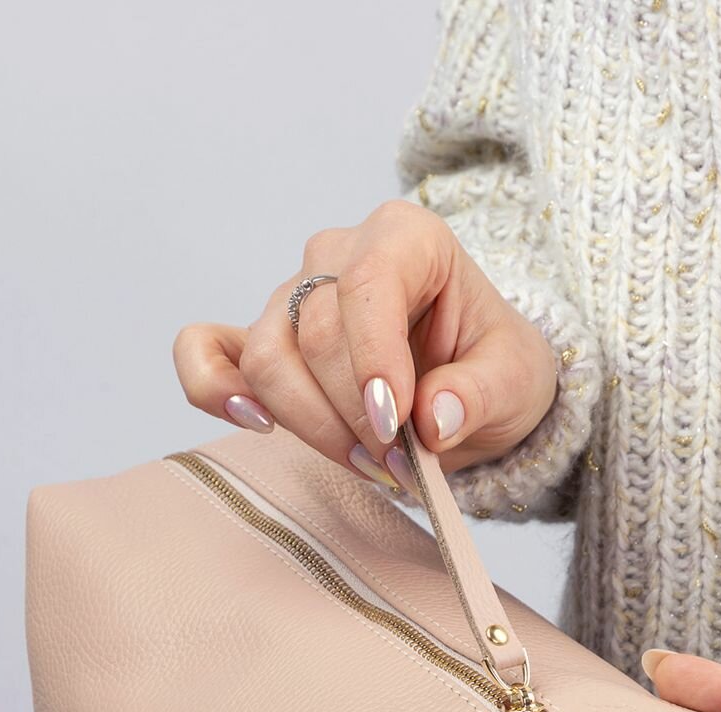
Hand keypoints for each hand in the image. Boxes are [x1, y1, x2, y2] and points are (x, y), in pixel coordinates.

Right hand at [171, 198, 558, 492]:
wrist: (474, 384)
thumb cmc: (491, 367)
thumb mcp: (516, 379)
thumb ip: (480, 394)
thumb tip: (433, 420)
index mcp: (405, 239)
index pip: (367, 287)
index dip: (373, 363)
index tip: (396, 428)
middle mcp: (337, 256)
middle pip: (312, 333)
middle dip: (352, 413)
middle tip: (399, 464)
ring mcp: (290, 297)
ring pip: (265, 359)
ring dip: (309, 423)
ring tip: (367, 461)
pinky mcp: (258, 341)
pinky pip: (203, 350)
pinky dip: (212, 387)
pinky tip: (255, 423)